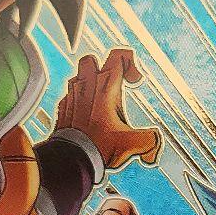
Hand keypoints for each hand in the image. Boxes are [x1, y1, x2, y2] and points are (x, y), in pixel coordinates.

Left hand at [55, 49, 160, 170]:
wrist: (71, 159)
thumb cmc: (100, 148)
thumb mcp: (133, 144)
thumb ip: (151, 142)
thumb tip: (153, 153)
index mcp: (106, 88)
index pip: (118, 55)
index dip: (131, 63)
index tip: (134, 82)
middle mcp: (87, 86)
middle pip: (92, 59)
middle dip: (104, 68)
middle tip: (113, 86)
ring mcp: (72, 96)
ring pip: (78, 75)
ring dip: (90, 84)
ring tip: (101, 102)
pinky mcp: (62, 108)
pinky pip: (70, 95)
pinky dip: (79, 101)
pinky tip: (87, 117)